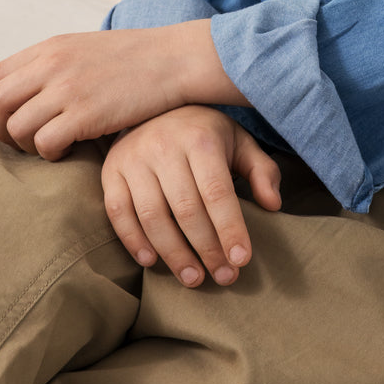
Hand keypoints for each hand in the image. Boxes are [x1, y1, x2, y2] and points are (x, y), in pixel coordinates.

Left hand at [0, 23, 246, 159]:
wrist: (174, 60)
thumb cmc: (137, 60)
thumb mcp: (86, 48)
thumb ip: (56, 65)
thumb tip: (31, 92)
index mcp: (51, 47)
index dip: (0, 105)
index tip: (16, 120)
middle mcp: (51, 64)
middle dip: (3, 130)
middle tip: (26, 143)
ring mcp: (66, 89)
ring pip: (17, 128)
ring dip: (29, 146)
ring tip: (54, 147)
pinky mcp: (84, 114)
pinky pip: (45, 143)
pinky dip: (51, 154)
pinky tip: (71, 151)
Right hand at [101, 106, 281, 286]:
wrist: (156, 105)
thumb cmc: (205, 134)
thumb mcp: (239, 143)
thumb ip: (261, 171)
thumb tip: (272, 204)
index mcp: (200, 137)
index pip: (216, 192)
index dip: (230, 229)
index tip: (241, 261)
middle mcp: (163, 144)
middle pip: (186, 209)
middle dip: (207, 249)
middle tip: (224, 277)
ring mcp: (133, 157)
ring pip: (152, 216)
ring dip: (173, 254)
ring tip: (194, 278)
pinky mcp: (111, 169)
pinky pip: (118, 212)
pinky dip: (133, 240)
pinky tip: (152, 261)